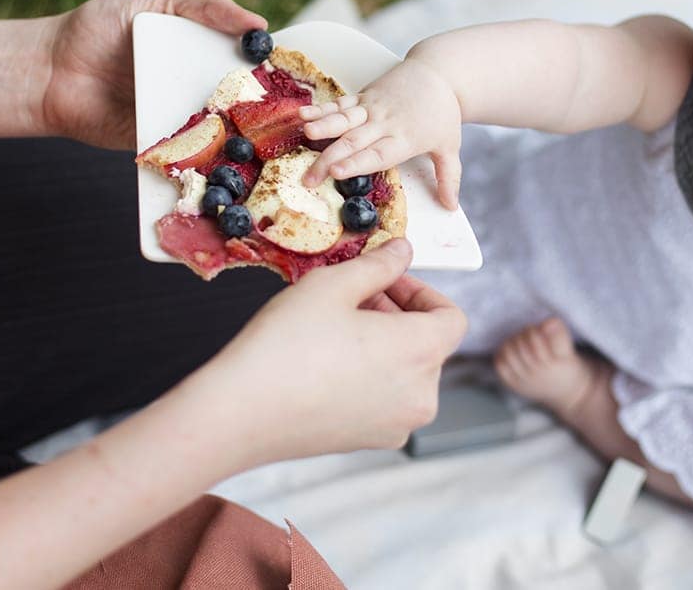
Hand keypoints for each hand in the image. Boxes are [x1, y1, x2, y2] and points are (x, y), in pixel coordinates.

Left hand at [38, 0, 264, 148]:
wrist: (52, 70)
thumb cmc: (102, 24)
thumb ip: (206, 6)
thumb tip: (258, 24)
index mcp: (202, 48)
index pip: (248, 59)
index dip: (272, 66)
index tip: (292, 72)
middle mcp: (197, 83)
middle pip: (243, 98)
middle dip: (263, 105)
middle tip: (284, 110)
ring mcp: (182, 116)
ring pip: (223, 128)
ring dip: (240, 133)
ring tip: (260, 136)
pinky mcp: (163, 144)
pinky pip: (192, 152)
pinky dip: (207, 156)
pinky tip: (224, 156)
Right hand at [208, 239, 465, 463]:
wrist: (240, 414)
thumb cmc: (286, 344)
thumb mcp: (333, 285)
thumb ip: (379, 265)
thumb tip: (404, 251)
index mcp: (421, 353)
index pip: (452, 317)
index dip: (422, 291)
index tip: (385, 280)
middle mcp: (420, 395)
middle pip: (428, 344)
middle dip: (397, 313)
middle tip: (351, 296)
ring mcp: (396, 424)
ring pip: (406, 372)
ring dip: (383, 343)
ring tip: (335, 326)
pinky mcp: (370, 442)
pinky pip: (385, 398)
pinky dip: (370, 375)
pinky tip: (326, 362)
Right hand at [300, 59, 464, 207]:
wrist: (440, 72)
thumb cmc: (443, 112)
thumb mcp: (450, 146)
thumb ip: (448, 178)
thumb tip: (450, 207)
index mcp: (404, 138)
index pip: (377, 154)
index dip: (356, 163)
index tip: (337, 172)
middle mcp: (385, 123)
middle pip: (353, 142)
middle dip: (328, 159)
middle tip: (309, 177)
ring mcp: (372, 107)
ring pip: (344, 118)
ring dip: (323, 126)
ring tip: (305, 133)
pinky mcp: (364, 95)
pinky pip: (341, 103)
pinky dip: (322, 108)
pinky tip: (303, 114)